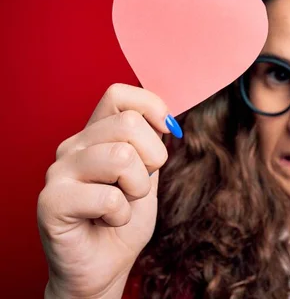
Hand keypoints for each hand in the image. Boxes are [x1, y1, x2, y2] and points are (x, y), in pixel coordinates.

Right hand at [37, 84, 175, 297]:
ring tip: (120, 205)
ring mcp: (58, 172)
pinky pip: (109, 196)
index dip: (151, 107)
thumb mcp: (146, 174)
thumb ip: (150, 144)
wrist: (104, 266)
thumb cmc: (124, 219)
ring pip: (122, 157)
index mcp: (96, 134)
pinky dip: (120, 215)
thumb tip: (167, 119)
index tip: (165, 135)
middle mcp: (74, 146)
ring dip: (136, 190)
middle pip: (129, 124)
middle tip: (137, 187)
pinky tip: (106, 221)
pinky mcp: (51, 202)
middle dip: (152, 159)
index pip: (119, 94)